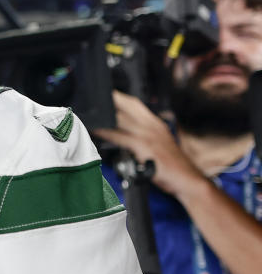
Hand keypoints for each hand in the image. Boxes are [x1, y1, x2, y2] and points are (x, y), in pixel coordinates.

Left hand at [92, 91, 208, 198]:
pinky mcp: (145, 147)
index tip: (100, 93)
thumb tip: (118, 131)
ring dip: (102, 115)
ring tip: (85, 112)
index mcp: (154, 123)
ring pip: (120, 118)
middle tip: (87, 98)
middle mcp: (151, 125)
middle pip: (125, 105)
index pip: (133, 102)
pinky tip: (95, 130)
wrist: (189, 180)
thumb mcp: (156, 143)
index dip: (116, 96)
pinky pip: (120, 136)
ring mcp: (148, 135)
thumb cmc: (171, 165)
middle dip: (107, 100)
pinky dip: (106, 132)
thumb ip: (140, 135)